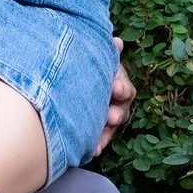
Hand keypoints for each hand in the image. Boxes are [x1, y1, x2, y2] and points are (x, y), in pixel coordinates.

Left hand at [94, 38, 134, 155]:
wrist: (68, 83)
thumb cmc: (86, 66)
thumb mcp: (94, 57)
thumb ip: (105, 53)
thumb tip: (117, 42)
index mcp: (116, 84)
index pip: (124, 88)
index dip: (121, 88)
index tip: (115, 89)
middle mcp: (114, 103)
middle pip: (120, 111)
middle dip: (116, 114)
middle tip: (110, 117)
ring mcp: (106, 117)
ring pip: (109, 128)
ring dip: (107, 133)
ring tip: (99, 140)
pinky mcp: (96, 131)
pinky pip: (99, 140)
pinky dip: (97, 144)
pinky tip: (93, 150)